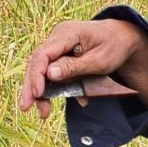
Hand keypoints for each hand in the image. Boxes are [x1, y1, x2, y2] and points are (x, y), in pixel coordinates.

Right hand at [18, 18, 147, 119]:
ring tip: (43, 112)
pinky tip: (55, 102)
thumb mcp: (99, 60)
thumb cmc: (114, 47)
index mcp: (68, 33)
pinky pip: (53, 72)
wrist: (122, 38)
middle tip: (25, 107)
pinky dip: (54, 88)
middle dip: (32, 86)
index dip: (37, 75)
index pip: (43, 54)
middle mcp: (58, 37)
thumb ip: (74, 67)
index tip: (37, 93)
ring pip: (42, 69)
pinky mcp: (60, 55)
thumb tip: (49, 74)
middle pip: (37, 62)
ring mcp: (58, 46)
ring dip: (41, 91)